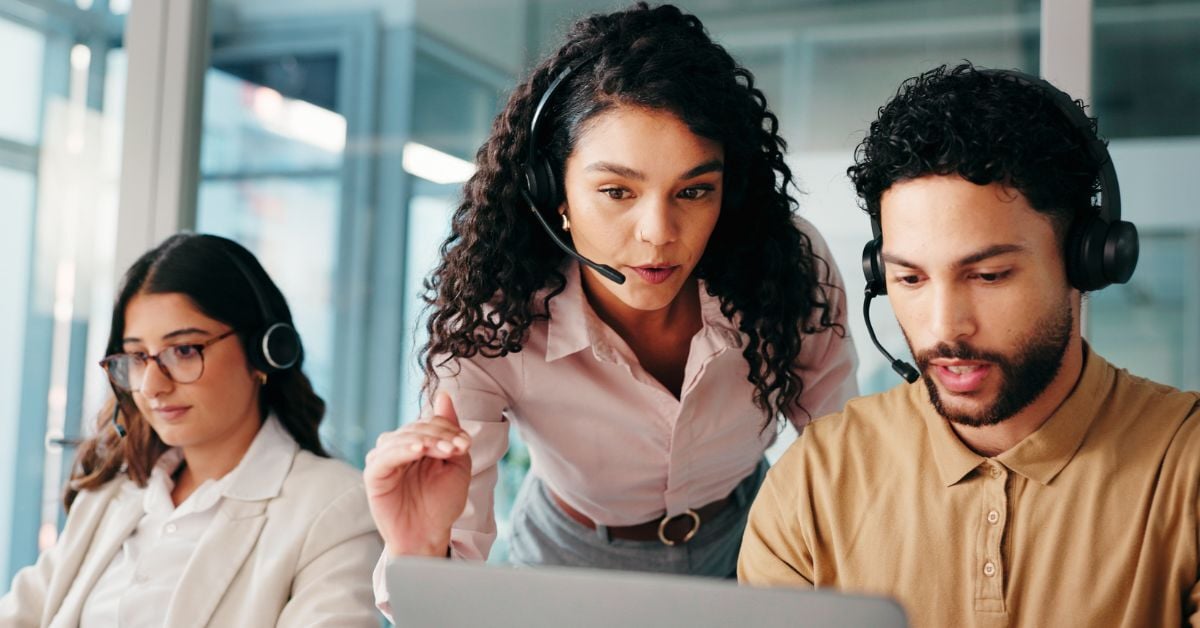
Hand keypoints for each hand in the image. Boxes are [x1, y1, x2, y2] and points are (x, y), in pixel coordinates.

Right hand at [364, 391, 471, 556]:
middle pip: (417, 427)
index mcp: (417, 442)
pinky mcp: (374, 474)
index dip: (449, 429)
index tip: (466, 444)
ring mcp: (384, 460)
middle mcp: (398, 447)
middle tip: (459, 448)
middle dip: (441, 435)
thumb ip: (450, 431)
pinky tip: (419, 451)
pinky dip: (402, 450)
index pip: (431, 422)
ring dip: (426, 440)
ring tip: (445, 451)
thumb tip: (443, 396)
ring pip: (402, 437)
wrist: (430, 535)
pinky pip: (385, 456)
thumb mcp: (456, 464)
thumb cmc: (441, 503)